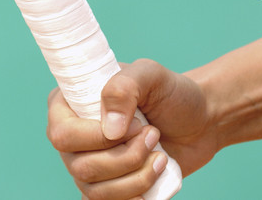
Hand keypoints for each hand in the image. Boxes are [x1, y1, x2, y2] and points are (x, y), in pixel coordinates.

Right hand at [47, 60, 219, 199]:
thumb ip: (124, 88)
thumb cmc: (171, 94)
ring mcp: (88, 164)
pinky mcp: (108, 187)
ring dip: (137, 176)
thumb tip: (110, 130)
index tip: (136, 124)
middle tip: (153, 135)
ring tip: (159, 155)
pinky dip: (135, 195)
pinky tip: (154, 175)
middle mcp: (73, 138)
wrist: (199, 122)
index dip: (98, 137)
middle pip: (81, 167)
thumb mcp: (150, 74)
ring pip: (96, 191)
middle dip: (126, 158)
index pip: (62, 134)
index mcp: (70, 104)